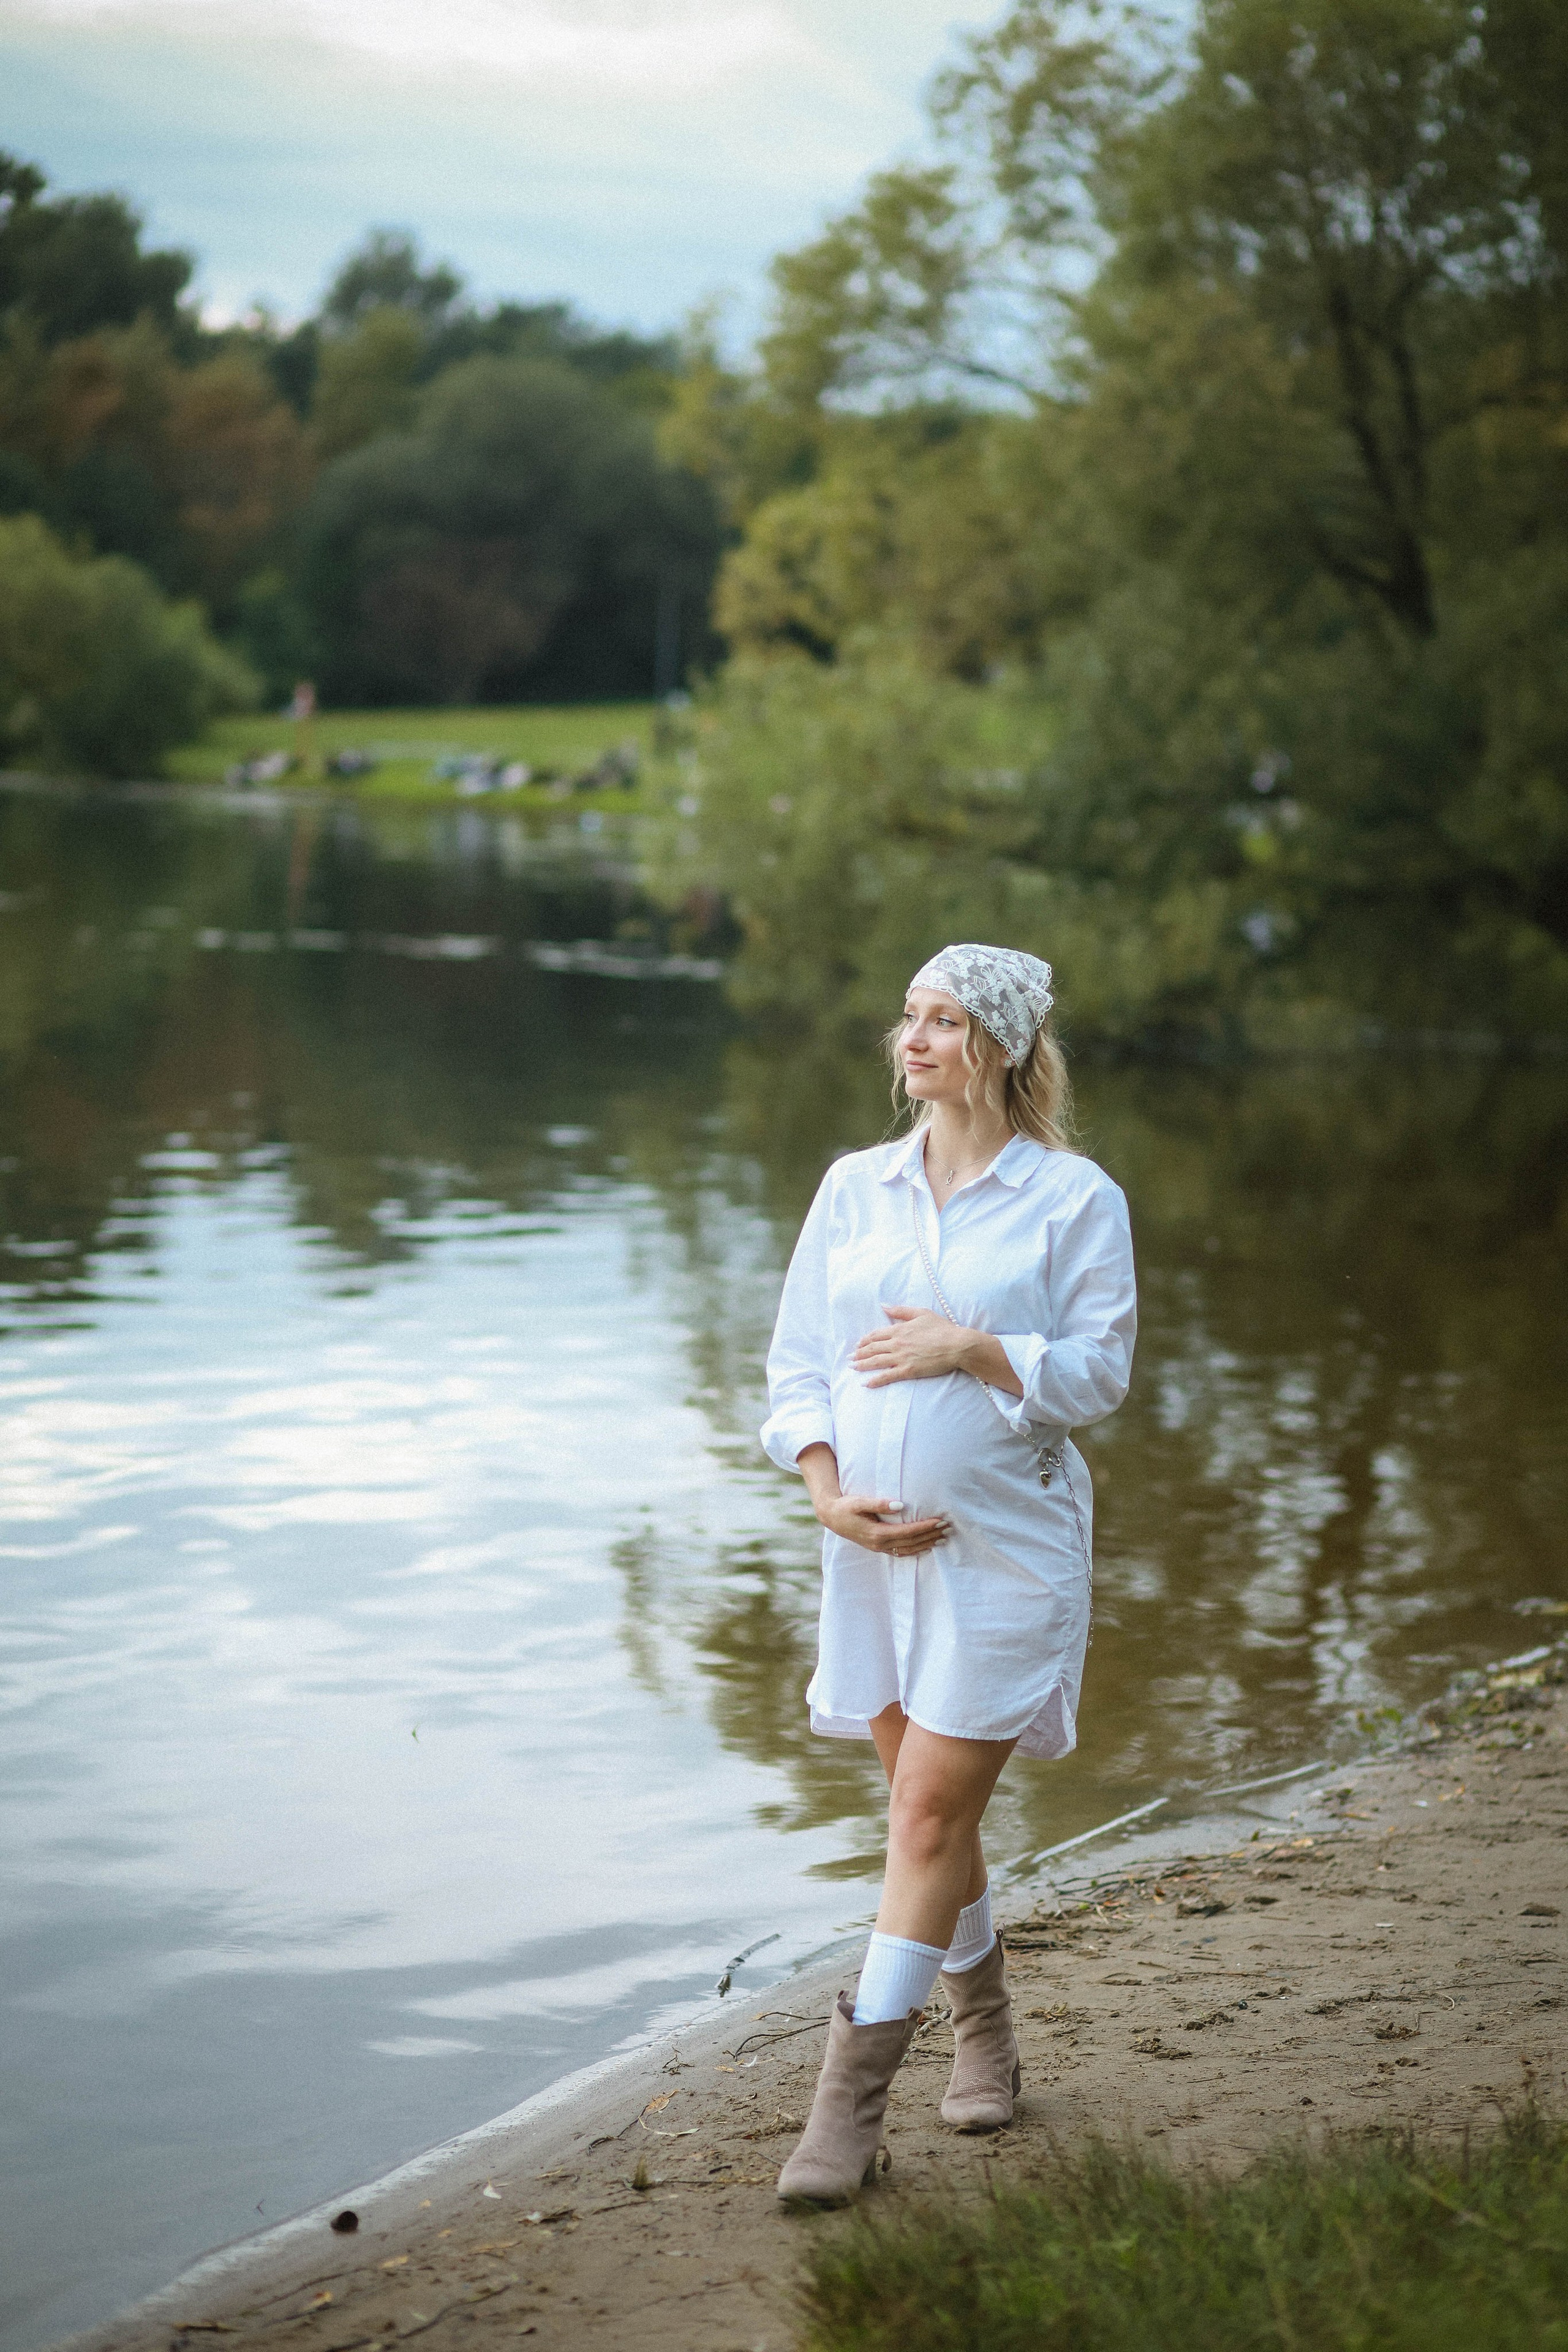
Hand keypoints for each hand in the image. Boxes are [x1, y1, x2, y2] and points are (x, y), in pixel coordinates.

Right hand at [818, 1492, 951, 1555]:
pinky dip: (916, 1550)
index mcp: (877, 1533)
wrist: (831, 1516)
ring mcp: (880, 1548)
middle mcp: (880, 1544)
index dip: (926, 1527)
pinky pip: (901, 1552)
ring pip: (909, 1549)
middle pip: (912, 1542)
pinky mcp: (879, 1547)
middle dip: (931, 1535)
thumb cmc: (846, 1506)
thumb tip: (901, 1505)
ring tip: (943, 1538)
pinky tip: (926, 1547)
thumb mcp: (860, 1502)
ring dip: (927, 1544)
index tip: (940, 1521)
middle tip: (949, 1528)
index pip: (908, 1532)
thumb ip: (880, 1503)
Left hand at [853, 1305, 969, 1387]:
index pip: (876, 1335)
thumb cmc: (942, 1328)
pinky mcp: (908, 1371)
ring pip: (875, 1362)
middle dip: (858, 1353)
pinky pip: (887, 1376)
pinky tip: (866, 1384)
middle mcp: (897, 1343)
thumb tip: (883, 1306)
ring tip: (852, 1368)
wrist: (956, 1345)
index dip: (865, 1340)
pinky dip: (874, 1380)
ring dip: (861, 1365)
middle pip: (872, 1348)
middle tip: (849, 1358)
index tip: (858, 1344)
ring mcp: (901, 1358)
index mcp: (899, 1329)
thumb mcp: (921, 1313)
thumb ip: (901, 1310)